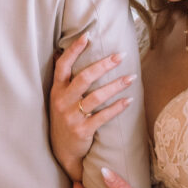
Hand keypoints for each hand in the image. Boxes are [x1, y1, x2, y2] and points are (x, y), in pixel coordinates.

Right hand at [50, 33, 136, 180]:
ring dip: (116, 85)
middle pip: (84, 78)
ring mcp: (72, 117)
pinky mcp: (82, 131)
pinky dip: (117, 107)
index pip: (63, 66)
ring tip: (131, 77)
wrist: (62, 151)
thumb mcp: (59, 98)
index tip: (87, 36)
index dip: (74, 50)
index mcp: (56, 90)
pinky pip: (103, 116)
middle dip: (104, 65)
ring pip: (96, 97)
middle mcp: (62, 101)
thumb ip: (64, 79)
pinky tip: (129, 100)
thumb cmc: (64, 118)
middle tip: (120, 56)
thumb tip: (64, 52)